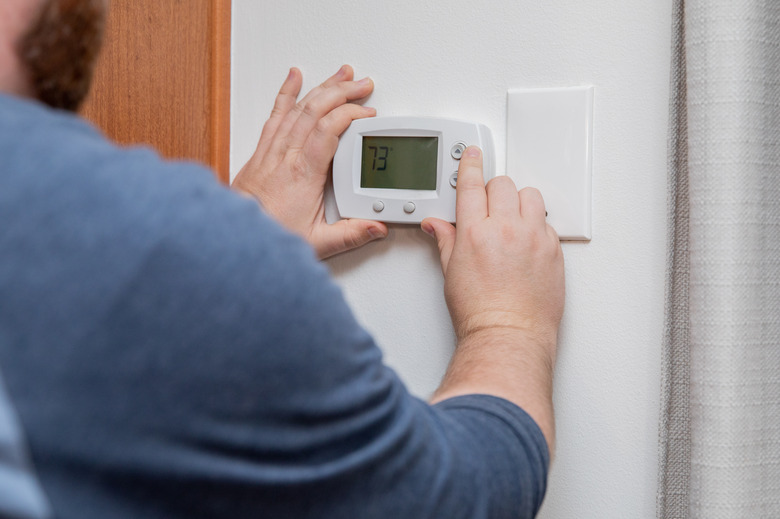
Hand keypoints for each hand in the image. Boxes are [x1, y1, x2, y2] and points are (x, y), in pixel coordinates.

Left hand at [232, 65, 387, 258]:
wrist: (234, 236)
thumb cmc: (271, 236)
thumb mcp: (317, 243)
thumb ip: (350, 234)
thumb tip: (376, 227)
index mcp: (304, 174)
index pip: (328, 131)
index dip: (350, 115)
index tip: (367, 114)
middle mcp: (286, 157)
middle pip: (315, 111)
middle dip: (342, 92)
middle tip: (363, 85)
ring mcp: (272, 151)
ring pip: (298, 108)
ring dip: (322, 88)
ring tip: (341, 75)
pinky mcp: (261, 152)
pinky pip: (275, 115)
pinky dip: (286, 93)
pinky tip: (293, 78)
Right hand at [422, 147, 563, 348]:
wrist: (508, 334)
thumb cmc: (480, 312)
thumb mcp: (451, 273)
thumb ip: (446, 240)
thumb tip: (437, 226)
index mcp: (475, 232)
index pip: (471, 185)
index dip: (470, 165)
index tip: (472, 155)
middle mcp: (505, 229)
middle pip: (502, 184)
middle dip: (493, 190)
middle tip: (488, 205)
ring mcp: (533, 238)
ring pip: (530, 196)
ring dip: (519, 202)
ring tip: (512, 220)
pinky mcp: (553, 250)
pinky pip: (546, 223)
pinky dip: (536, 225)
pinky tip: (526, 242)